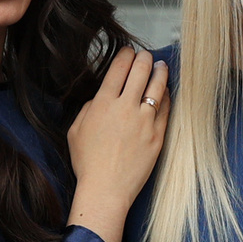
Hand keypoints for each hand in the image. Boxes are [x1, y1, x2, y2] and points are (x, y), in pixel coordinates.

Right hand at [65, 49, 169, 241]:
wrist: (106, 190)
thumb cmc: (88, 163)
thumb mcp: (76, 130)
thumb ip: (88, 108)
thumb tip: (99, 98)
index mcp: (103, 103)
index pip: (119, 68)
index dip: (126, 55)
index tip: (129, 52)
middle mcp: (125, 107)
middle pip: (140, 71)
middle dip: (144, 58)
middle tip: (146, 56)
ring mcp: (145, 121)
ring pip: (157, 87)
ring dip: (160, 72)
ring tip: (161, 67)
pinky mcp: (158, 135)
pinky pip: (166, 109)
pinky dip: (167, 96)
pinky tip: (166, 92)